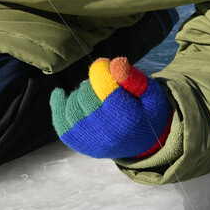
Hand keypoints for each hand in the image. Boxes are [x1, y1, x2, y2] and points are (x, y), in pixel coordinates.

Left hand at [50, 57, 171, 159]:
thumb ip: (135, 78)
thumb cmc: (147, 112)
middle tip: (102, 82)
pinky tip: (59, 94)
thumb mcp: (152, 94)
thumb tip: (114, 64)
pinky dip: (57, 107)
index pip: (103, 86)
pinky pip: (61, 125)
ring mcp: (92, 140)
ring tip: (92, 92)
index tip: (104, 65)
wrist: (145, 144)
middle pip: (86, 96)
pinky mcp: (82, 145)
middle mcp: (106, 131)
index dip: (100, 69)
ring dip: (79, 94)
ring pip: (72, 108)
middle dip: (92, 83)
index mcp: (126, 116)